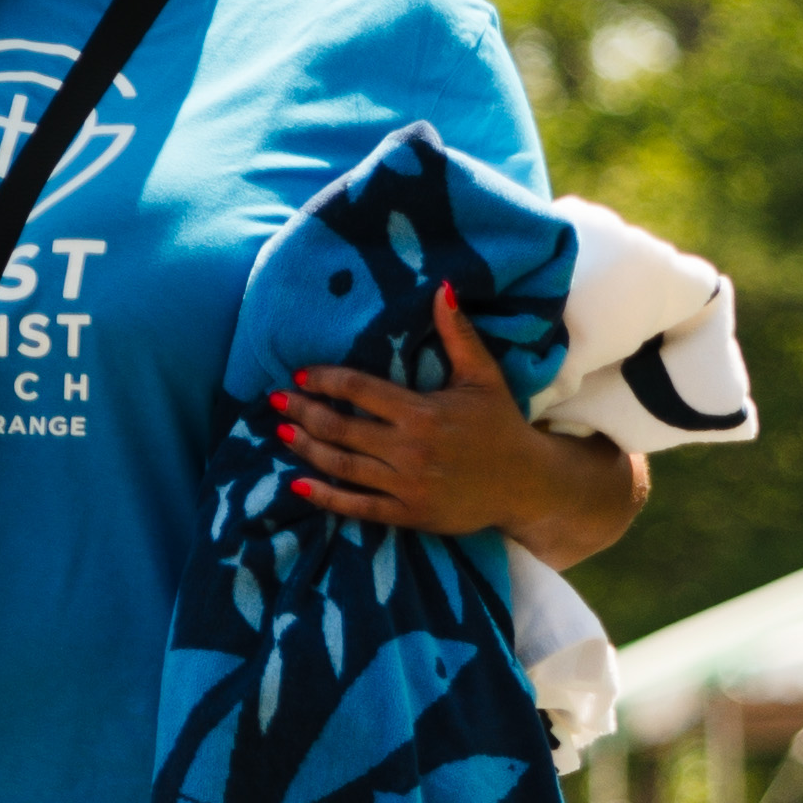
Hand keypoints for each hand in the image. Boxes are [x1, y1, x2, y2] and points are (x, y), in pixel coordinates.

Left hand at [286, 285, 545, 533]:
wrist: (526, 484)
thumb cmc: (501, 426)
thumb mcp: (483, 376)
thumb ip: (458, 334)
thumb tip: (443, 288)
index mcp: (422, 413)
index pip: (359, 391)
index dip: (325, 381)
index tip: (301, 375)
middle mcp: (409, 449)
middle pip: (340, 429)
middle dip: (303, 412)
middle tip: (276, 402)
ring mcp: (406, 485)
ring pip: (341, 465)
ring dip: (306, 448)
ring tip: (283, 432)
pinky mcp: (408, 514)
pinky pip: (356, 506)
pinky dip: (324, 496)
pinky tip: (298, 483)